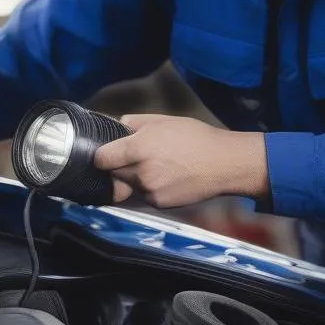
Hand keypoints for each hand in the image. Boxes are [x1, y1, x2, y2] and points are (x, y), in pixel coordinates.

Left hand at [93, 114, 268, 208]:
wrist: (224, 164)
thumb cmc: (197, 138)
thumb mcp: (164, 121)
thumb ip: (134, 123)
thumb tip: (116, 125)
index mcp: (138, 148)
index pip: (101, 159)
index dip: (102, 155)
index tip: (107, 153)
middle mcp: (140, 172)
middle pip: (113, 173)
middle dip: (119, 166)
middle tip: (136, 157)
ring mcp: (149, 191)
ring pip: (128, 185)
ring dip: (134, 178)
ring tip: (157, 166)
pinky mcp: (159, 204)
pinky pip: (143, 196)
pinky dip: (148, 188)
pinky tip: (166, 177)